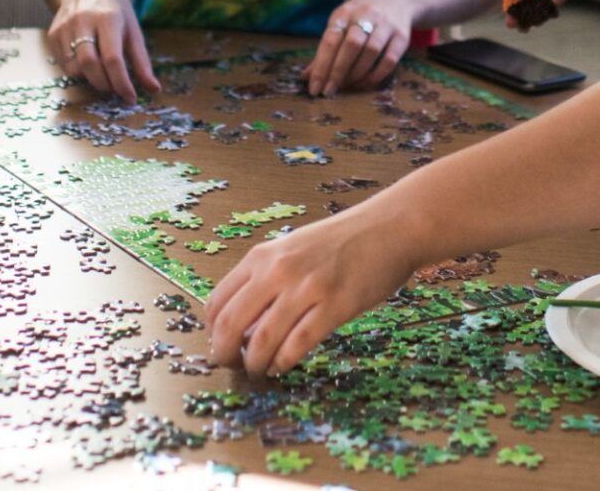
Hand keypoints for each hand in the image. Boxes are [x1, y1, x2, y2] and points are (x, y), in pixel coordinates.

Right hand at [45, 0, 157, 102]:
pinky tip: (89, 67)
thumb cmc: (114, 9)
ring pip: (73, 68)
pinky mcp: (52, 34)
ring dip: (90, 80)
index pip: (113, 58)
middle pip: (89, 64)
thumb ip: (142, 61)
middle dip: (104, 84)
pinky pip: (63, 64)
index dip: (122, 83)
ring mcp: (64, 27)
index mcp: (108, 18)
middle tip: (115, 90)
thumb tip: (154, 89)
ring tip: (103, 77)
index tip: (130, 98)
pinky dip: (78, 73)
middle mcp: (83, 21)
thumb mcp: (133, 29)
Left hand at [204, 203, 420, 376]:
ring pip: (262, 340)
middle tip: (231, 365)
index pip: (218, 302)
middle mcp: (279, 270)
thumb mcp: (291, 250)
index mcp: (262, 256)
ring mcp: (307, 288)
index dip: (211, 332)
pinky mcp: (336, 306)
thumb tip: (241, 323)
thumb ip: (266, 278)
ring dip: (254, 364)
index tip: (219, 345)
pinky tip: (282, 366)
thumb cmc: (341, 241)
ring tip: (258, 371)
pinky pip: (298, 344)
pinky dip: (283, 362)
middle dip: (224, 354)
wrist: (388, 228)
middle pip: (231, 324)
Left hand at [307, 0, 416, 96]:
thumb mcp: (341, 24)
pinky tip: (366, 82)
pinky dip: (376, 74)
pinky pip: (390, 59)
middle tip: (329, 91)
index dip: (321, 66)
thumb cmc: (360, 16)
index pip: (330, 39)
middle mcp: (366, 15)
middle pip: (351, 45)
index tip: (315, 88)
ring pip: (371, 52)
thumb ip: (325, 49)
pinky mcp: (402, 36)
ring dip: (357, 73)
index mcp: (345, 12)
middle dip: (338, 71)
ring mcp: (386, 24)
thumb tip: (307, 77)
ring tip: (347, 86)